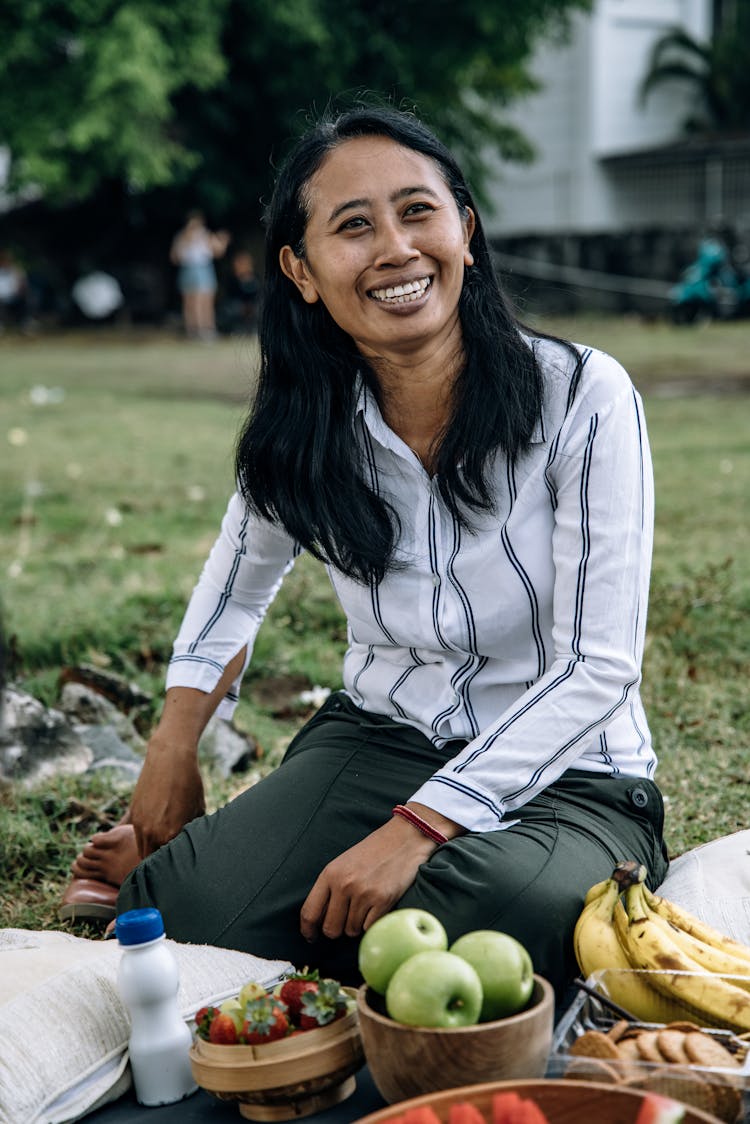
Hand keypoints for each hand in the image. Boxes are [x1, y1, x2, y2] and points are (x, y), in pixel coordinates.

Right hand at [128, 732, 204, 857]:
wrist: (170, 758)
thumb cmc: (189, 783)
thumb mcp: (197, 810)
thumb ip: (191, 831)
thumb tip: (192, 845)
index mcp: (171, 834)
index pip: (169, 863)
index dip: (174, 868)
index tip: (178, 871)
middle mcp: (153, 833)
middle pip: (152, 862)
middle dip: (160, 865)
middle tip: (169, 866)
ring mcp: (140, 825)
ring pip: (142, 850)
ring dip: (150, 853)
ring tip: (161, 854)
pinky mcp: (134, 815)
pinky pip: (136, 836)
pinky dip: (144, 840)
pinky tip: (154, 837)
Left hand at [299, 806, 463, 941]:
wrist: (403, 839)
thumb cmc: (372, 852)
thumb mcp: (343, 864)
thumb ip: (329, 888)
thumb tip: (318, 921)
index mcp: (330, 874)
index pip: (309, 912)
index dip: (308, 930)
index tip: (311, 937)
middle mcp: (344, 884)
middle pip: (330, 928)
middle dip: (336, 930)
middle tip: (345, 921)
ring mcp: (364, 893)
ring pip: (351, 930)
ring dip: (357, 925)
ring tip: (365, 905)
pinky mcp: (383, 901)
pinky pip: (369, 928)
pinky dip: (372, 923)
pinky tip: (377, 906)